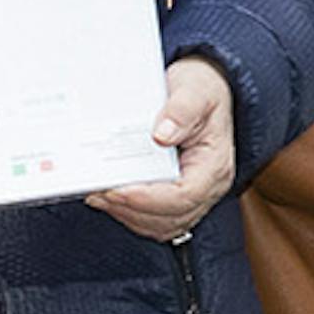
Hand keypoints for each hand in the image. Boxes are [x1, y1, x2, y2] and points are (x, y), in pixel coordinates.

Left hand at [85, 58, 240, 240]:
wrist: (206, 89)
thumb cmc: (203, 90)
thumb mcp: (195, 90)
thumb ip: (181, 111)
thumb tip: (161, 135)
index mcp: (215, 165)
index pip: (185, 195)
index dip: (148, 198)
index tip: (118, 190)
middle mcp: (207, 187)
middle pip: (169, 216)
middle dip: (130, 208)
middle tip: (98, 192)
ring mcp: (194, 196)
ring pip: (159, 224)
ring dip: (127, 214)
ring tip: (98, 195)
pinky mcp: (177, 197)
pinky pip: (154, 219)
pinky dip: (130, 213)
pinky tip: (110, 197)